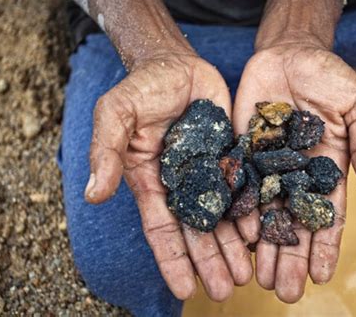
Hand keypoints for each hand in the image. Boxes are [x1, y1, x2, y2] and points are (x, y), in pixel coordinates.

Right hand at [84, 53, 252, 300]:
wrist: (176, 65)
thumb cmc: (141, 88)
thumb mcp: (116, 114)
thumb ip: (106, 151)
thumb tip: (94, 193)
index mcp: (153, 182)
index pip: (162, 228)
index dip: (172, 259)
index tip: (186, 289)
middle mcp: (183, 184)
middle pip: (197, 230)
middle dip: (210, 260)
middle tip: (226, 289)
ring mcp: (210, 173)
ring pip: (224, 217)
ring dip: (233, 246)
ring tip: (247, 273)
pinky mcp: (233, 158)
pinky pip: (244, 189)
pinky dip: (251, 212)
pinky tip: (261, 233)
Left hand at [233, 42, 355, 302]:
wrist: (288, 53)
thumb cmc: (328, 75)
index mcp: (325, 169)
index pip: (326, 215)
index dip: (324, 246)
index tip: (321, 276)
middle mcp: (294, 175)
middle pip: (292, 223)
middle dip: (289, 257)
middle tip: (284, 291)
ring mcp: (266, 167)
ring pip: (264, 214)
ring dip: (261, 247)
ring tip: (258, 279)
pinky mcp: (241, 153)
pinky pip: (238, 187)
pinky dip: (237, 212)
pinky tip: (235, 238)